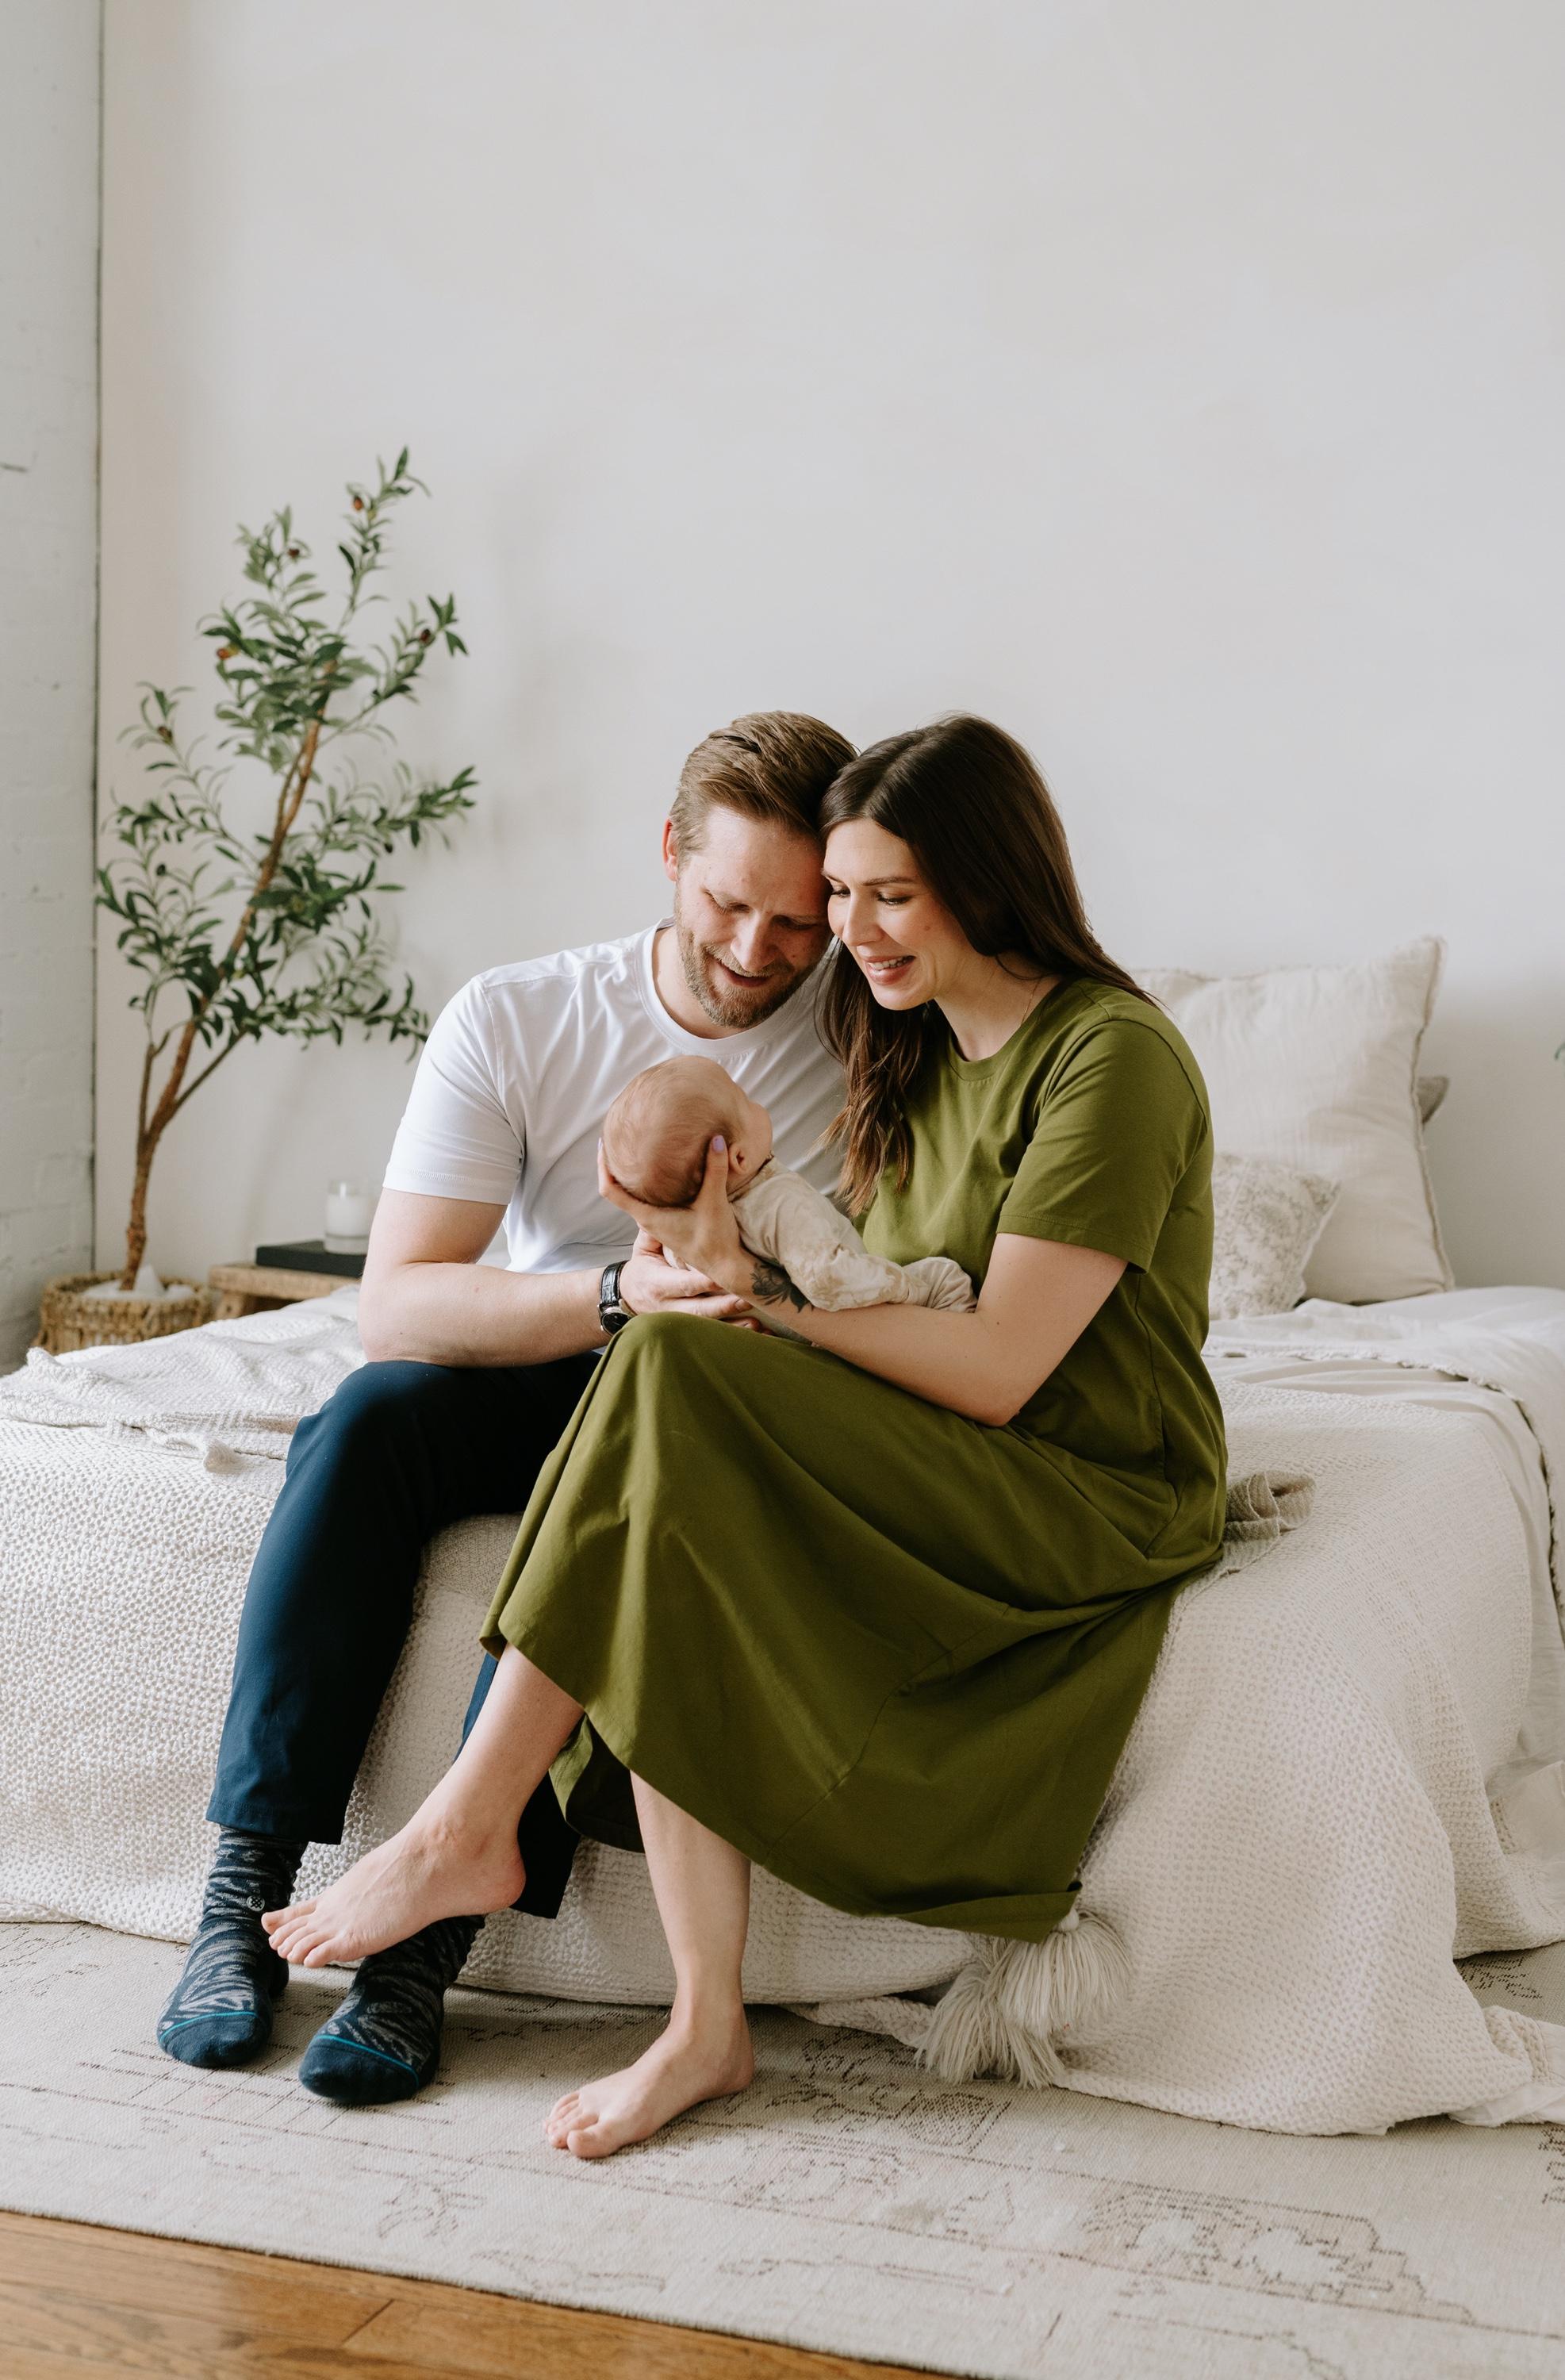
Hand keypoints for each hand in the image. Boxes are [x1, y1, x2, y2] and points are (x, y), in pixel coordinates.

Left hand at [598, 1136, 748, 1298]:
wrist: (726, 1268)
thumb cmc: (716, 1241)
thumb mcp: (714, 1202)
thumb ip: (714, 1170)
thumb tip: (716, 1139)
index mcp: (648, 1216)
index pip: (610, 1191)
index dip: (602, 1167)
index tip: (602, 1144)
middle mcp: (647, 1219)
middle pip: (618, 1190)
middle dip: (614, 1166)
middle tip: (617, 1140)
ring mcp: (658, 1222)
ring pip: (635, 1195)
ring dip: (632, 1175)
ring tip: (636, 1150)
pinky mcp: (669, 1222)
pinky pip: (650, 1198)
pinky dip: (649, 1182)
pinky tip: (663, 1169)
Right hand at [619, 1227, 751, 1323]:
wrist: (628, 1296)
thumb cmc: (644, 1266)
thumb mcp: (643, 1248)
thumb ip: (655, 1230)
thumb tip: (661, 1199)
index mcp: (658, 1284)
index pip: (682, 1283)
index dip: (702, 1282)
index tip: (721, 1277)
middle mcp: (670, 1306)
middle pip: (698, 1310)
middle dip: (722, 1305)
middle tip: (746, 1299)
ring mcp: (681, 1320)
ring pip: (708, 1324)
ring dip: (733, 1324)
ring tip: (756, 1322)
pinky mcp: (692, 1328)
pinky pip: (714, 1333)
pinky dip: (735, 1332)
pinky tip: (757, 1333)